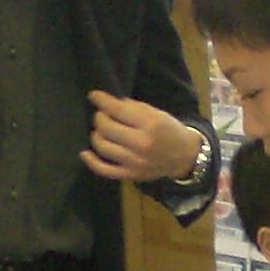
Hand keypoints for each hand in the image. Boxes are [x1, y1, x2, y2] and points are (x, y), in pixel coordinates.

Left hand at [81, 92, 205, 182]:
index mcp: (150, 124)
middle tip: (102, 115)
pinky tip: (85, 153)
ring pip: (102, 146)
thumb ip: (132, 108)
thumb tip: (108, 103)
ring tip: (102, 131)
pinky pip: (104, 170)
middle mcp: (141, 144)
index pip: (117, 110)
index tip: (93, 96)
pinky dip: (91, 161)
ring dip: (97, 135)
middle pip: (106, 128)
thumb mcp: (156, 113)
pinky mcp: (130, 175)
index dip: (101, 100)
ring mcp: (135, 162)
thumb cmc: (169, 130)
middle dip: (99, 118)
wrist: (184, 157)